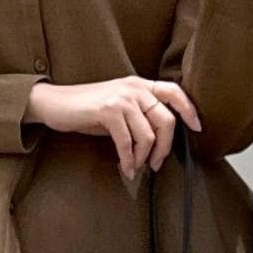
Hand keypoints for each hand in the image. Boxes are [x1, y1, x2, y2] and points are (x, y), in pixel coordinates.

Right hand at [27, 75, 201, 181]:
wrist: (55, 104)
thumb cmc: (87, 110)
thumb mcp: (119, 108)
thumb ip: (140, 117)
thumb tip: (159, 142)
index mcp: (140, 85)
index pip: (174, 92)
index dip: (189, 110)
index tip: (197, 128)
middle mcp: (134, 88)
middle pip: (166, 120)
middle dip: (164, 147)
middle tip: (156, 164)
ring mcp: (121, 98)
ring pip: (147, 135)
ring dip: (143, 157)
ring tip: (135, 167)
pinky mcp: (108, 110)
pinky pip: (127, 142)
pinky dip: (128, 159)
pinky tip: (125, 168)